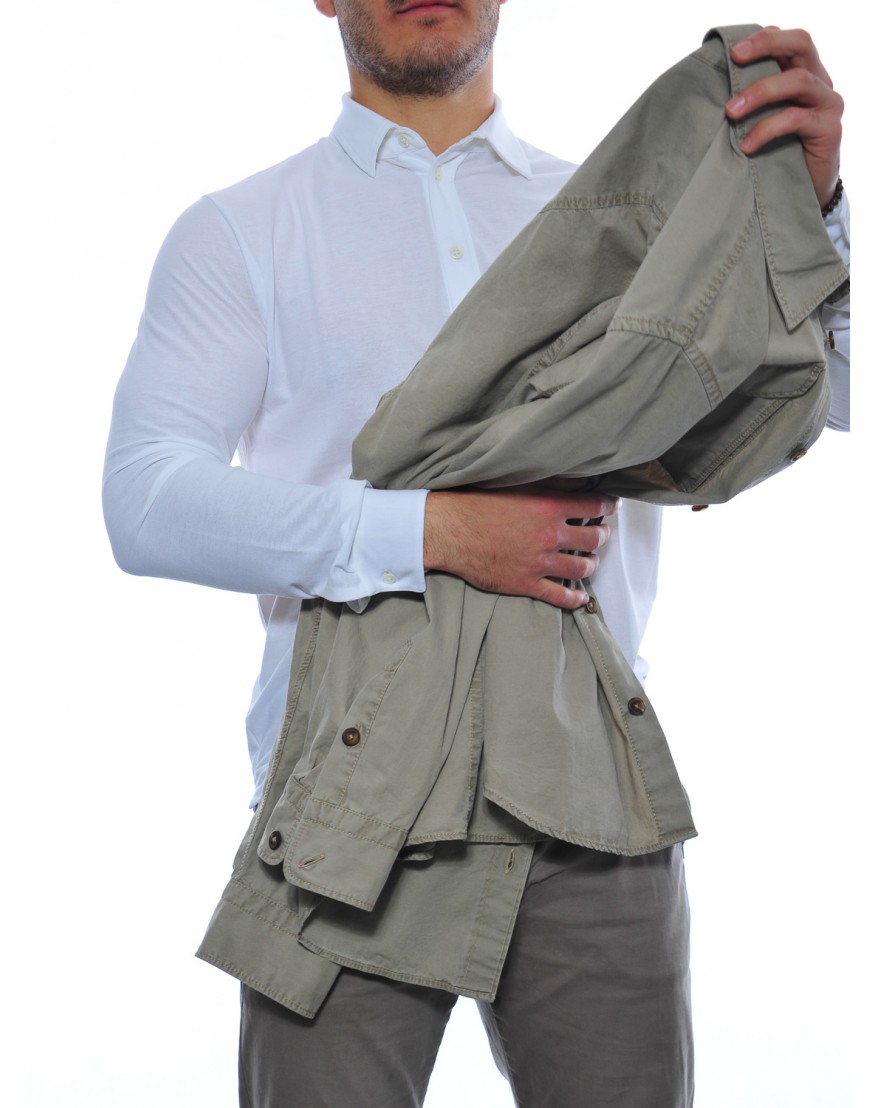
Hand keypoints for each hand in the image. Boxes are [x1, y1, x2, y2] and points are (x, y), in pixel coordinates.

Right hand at [423, 486, 617, 609]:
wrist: (448, 530)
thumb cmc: (477, 503)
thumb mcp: (517, 485)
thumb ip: (552, 484)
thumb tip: (582, 483)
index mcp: (549, 507)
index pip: (593, 506)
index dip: (607, 506)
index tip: (610, 507)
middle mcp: (550, 536)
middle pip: (594, 539)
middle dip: (601, 535)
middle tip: (600, 533)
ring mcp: (539, 563)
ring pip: (582, 568)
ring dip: (592, 564)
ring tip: (590, 560)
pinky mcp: (526, 584)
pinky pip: (560, 596)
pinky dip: (575, 599)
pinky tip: (581, 597)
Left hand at [726, 27, 842, 206]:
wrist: (803, 193)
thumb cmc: (775, 153)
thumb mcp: (759, 120)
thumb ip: (749, 100)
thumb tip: (707, 88)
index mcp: (802, 73)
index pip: (788, 40)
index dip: (764, 37)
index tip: (731, 50)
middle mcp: (819, 82)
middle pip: (801, 44)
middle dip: (766, 46)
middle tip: (735, 58)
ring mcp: (827, 104)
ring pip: (798, 80)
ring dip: (760, 92)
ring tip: (731, 111)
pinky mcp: (829, 129)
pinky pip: (796, 119)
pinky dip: (767, 129)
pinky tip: (746, 145)